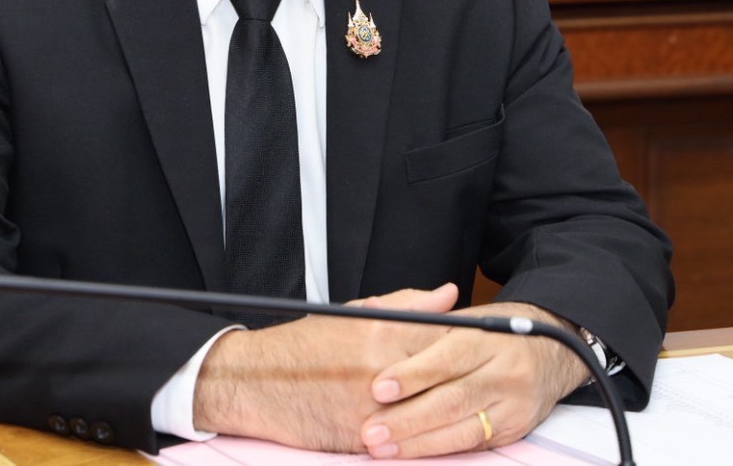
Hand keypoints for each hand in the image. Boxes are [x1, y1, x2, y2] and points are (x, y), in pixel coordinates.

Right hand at [191, 284, 459, 450]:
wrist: (255, 384)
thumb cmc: (306, 344)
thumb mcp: (354, 313)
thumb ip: (407, 304)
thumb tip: (449, 294)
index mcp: (379, 331)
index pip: (445, 336)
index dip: (466, 343)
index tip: (476, 347)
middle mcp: (379, 369)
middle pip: (443, 377)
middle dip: (462, 378)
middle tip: (474, 377)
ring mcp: (372, 408)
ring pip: (428, 412)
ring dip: (443, 409)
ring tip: (452, 403)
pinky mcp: (363, 439)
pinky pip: (404, 437)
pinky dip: (417, 432)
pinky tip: (422, 425)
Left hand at [359, 301, 589, 458]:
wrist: (553, 350)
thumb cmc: (495, 333)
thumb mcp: (465, 317)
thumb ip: (421, 318)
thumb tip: (372, 313)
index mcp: (488, 337)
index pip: (447, 358)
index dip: (412, 375)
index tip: (378, 389)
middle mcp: (506, 372)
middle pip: (453, 399)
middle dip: (408, 419)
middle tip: (372, 431)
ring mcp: (514, 404)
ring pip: (462, 429)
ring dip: (418, 442)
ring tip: (382, 447)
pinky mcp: (516, 429)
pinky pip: (474, 444)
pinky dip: (440, 450)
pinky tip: (413, 452)